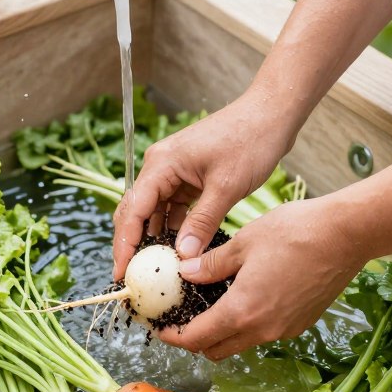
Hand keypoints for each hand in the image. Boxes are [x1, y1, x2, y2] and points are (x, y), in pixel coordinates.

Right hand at [112, 95, 292, 279]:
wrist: (270, 114)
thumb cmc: (250, 141)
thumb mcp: (227, 187)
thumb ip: (202, 223)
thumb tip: (183, 257)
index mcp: (162, 164)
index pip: (133, 210)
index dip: (124, 244)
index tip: (121, 272)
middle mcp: (160, 166)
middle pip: (135, 211)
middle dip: (131, 244)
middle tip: (131, 277)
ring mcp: (173, 172)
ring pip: (153, 212)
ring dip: (152, 238)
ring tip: (153, 270)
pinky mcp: (188, 177)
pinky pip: (172, 207)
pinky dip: (172, 228)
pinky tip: (176, 250)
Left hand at [158, 197, 367, 359]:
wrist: (346, 235)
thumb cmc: (295, 232)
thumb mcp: (243, 242)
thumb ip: (210, 264)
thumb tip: (185, 274)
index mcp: (242, 310)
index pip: (196, 339)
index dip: (173, 337)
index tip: (160, 328)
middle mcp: (263, 329)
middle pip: (217, 350)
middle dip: (194, 340)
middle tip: (180, 318)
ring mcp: (284, 330)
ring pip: (241, 344)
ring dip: (221, 334)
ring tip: (209, 306)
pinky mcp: (300, 323)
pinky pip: (264, 333)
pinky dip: (246, 324)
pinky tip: (243, 298)